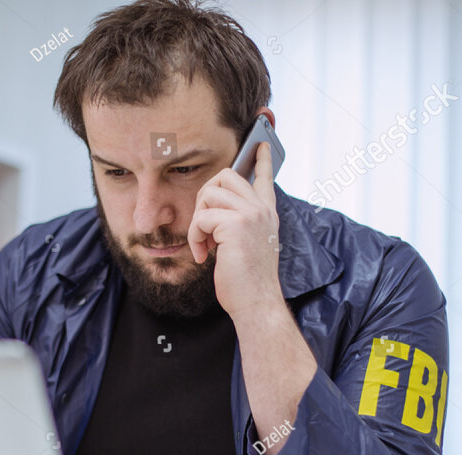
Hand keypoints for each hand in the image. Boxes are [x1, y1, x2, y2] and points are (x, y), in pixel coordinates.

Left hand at [187, 142, 282, 320]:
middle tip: (204, 225)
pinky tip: (202, 255)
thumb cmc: (248, 281)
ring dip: (198, 221)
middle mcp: (261, 209)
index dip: (262, 159)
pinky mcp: (235, 225)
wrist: (256, 303)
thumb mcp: (248, 245)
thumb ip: (238, 224)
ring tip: (204, 245)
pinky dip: (194, 238)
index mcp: (267, 213)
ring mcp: (251, 214)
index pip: (264, 177)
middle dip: (205, 197)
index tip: (262, 143)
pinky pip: (200, 218)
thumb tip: (214, 210)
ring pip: (209, 194)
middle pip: (226, 175)